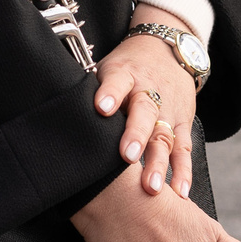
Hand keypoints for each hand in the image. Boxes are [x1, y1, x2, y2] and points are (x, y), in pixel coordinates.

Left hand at [93, 8, 199, 194]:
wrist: (167, 49)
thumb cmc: (127, 67)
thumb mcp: (107, 69)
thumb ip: (89, 91)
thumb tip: (56, 116)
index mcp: (125, 75)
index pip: (116, 81)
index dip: (109, 93)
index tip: (101, 108)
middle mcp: (149, 92)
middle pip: (144, 112)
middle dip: (136, 135)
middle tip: (127, 156)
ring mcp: (168, 109)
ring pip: (164, 136)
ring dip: (159, 163)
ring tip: (151, 187)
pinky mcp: (183, 122)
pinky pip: (184, 149)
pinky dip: (183, 171)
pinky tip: (179, 192)